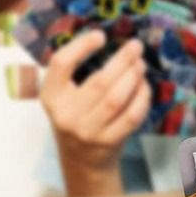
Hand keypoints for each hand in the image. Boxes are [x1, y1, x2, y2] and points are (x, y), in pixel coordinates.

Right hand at [40, 31, 150, 196]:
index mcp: (50, 97)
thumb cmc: (77, 118)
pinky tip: (144, 86)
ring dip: (133, 77)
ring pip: (116, 98)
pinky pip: (131, 115)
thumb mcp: (64, 98)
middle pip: (98, 81)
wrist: (82, 161)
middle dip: (122, 60)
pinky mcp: (108, 142)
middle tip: (136, 47)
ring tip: (141, 64)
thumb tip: (111, 42)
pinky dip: (142, 98)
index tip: (100, 35)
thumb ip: (77, 74)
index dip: (81, 46)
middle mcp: (65, 115)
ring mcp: (87, 131)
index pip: (60, 64)